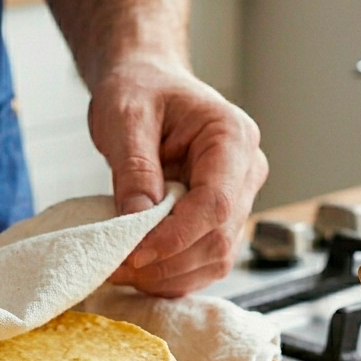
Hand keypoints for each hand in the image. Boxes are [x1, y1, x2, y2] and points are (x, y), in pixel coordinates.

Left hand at [90, 57, 267, 296]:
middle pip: (219, 238)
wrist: (147, 85)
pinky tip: (138, 272)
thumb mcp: (125, 117)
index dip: (177, 237)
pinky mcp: (220, 220)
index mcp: (232, 137)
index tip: (134, 254)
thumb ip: (133, 167)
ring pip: (215, 258)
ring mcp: (238, 199)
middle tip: (115, 267)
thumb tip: (136, 221)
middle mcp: (246, 171)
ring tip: (120, 271)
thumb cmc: (140, 91)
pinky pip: (204, 261)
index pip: (216, 203)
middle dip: (167, 262)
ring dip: (168, 276)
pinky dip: (172, 275)